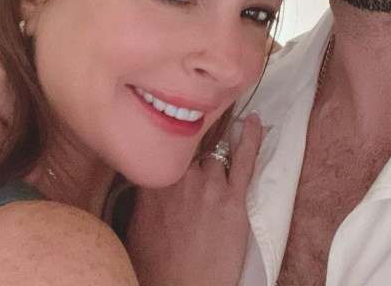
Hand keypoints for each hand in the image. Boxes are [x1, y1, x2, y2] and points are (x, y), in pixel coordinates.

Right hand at [127, 113, 262, 285]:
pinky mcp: (233, 197)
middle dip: (191, 148)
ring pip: (213, 153)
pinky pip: (245, 158)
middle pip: (189, 147)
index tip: (173, 135)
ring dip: (214, 157)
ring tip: (216, 153)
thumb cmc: (156, 268)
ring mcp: (209, 184)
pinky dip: (251, 137)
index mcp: (152, 183)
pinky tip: (254, 120)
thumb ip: (145, 195)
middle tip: (195, 150)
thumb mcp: (136, 227)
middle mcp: (180, 177)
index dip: (170, 142)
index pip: (163, 146)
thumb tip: (149, 177)